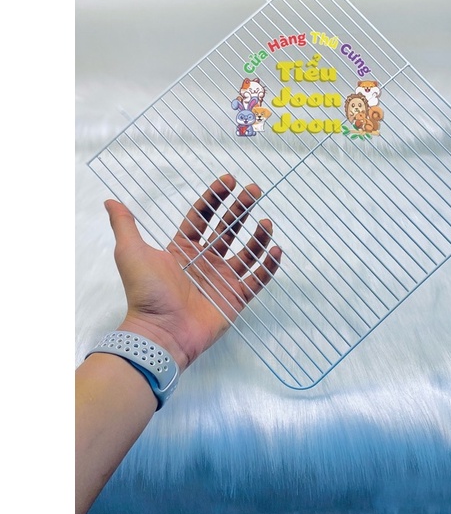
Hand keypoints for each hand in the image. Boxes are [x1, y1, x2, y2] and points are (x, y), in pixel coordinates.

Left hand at [104, 174, 281, 370]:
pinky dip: (268, 266)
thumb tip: (110, 201)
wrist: (160, 332)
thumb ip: (125, 225)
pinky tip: (276, 251)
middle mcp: (205, 261)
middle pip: (227, 228)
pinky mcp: (235, 298)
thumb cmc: (146, 292)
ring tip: (267, 222)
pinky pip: (257, 279)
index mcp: (183, 249)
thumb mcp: (131, 253)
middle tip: (254, 191)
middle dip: (241, 208)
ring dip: (258, 236)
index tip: (229, 180)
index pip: (202, 216)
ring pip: (246, 252)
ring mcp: (222, 279)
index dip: (215, 197)